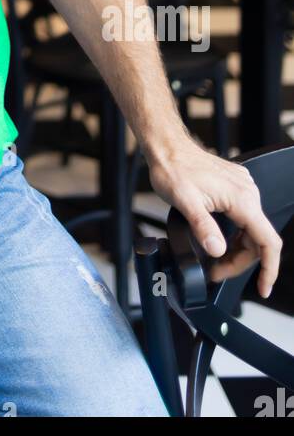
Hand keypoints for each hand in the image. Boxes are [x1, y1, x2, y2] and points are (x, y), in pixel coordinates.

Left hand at [147, 140, 281, 297]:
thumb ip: (203, 227)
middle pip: (256, 240)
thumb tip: (218, 250)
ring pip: (250, 230)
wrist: (167, 147)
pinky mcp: (235, 188)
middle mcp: (248, 193)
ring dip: (235, 250)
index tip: (263, 288)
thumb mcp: (185, 202)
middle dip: (238, 262)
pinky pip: (243, 219)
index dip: (268, 269)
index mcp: (241, 198)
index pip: (267, 241)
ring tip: (215, 262)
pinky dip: (234, 235)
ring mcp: (243, 189)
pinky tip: (219, 241)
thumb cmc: (173, 169)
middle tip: (215, 273)